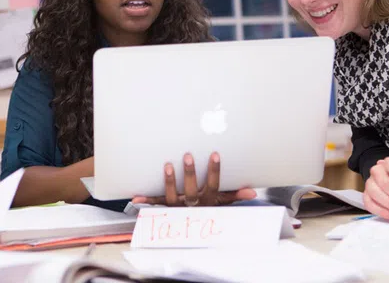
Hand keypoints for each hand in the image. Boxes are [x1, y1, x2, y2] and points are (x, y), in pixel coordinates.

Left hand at [132, 152, 256, 206]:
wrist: (197, 234)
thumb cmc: (211, 211)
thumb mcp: (224, 205)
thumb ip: (236, 196)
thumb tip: (253, 192)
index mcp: (208, 201)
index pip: (213, 184)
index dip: (214, 170)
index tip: (214, 154)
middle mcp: (193, 205)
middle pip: (191, 190)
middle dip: (190, 173)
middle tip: (188, 155)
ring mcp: (178, 208)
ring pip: (173, 196)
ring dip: (170, 182)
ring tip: (168, 165)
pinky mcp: (167, 210)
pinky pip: (156, 205)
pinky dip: (146, 201)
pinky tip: (136, 197)